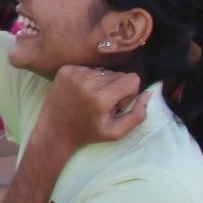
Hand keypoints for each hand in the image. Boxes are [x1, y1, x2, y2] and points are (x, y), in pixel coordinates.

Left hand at [32, 66, 148, 153]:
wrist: (54, 132)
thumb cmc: (88, 133)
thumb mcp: (116, 132)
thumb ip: (138, 115)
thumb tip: (148, 93)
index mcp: (101, 98)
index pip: (132, 78)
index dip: (129, 93)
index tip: (117, 104)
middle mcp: (87, 82)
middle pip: (118, 74)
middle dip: (116, 88)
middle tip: (102, 104)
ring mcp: (74, 74)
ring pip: (103, 71)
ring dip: (101, 83)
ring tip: (90, 99)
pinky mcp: (65, 70)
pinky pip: (88, 68)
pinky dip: (88, 79)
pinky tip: (80, 93)